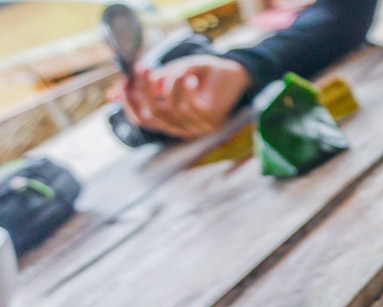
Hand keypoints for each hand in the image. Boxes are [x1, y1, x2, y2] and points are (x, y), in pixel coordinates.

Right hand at [107, 55, 250, 139]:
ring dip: (168, 85)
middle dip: (143, 92)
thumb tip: (112, 93)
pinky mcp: (211, 121)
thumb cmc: (203, 74)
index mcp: (172, 122)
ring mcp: (197, 128)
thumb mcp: (169, 76)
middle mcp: (183, 129)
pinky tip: (190, 75)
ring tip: (177, 68)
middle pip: (151, 117)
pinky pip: (187, 106)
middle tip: (141, 68)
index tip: (120, 85)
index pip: (142, 120)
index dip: (129, 104)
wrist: (237, 72)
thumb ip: (145, 85)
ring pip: (168, 110)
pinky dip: (184, 87)